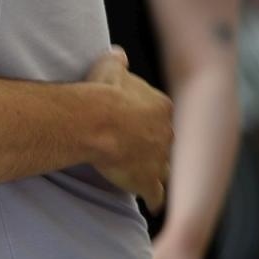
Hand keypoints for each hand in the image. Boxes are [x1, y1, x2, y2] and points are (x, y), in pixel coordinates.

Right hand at [85, 46, 171, 210]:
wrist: (93, 119)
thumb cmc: (99, 92)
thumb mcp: (108, 67)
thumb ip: (117, 61)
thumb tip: (117, 53)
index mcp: (160, 106)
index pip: (159, 114)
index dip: (147, 120)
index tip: (135, 123)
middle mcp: (165, 133)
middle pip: (164, 141)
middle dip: (154, 145)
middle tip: (137, 149)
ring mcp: (157, 158)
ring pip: (165, 168)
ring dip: (158, 172)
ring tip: (150, 176)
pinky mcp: (146, 179)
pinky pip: (155, 194)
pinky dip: (154, 199)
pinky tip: (153, 205)